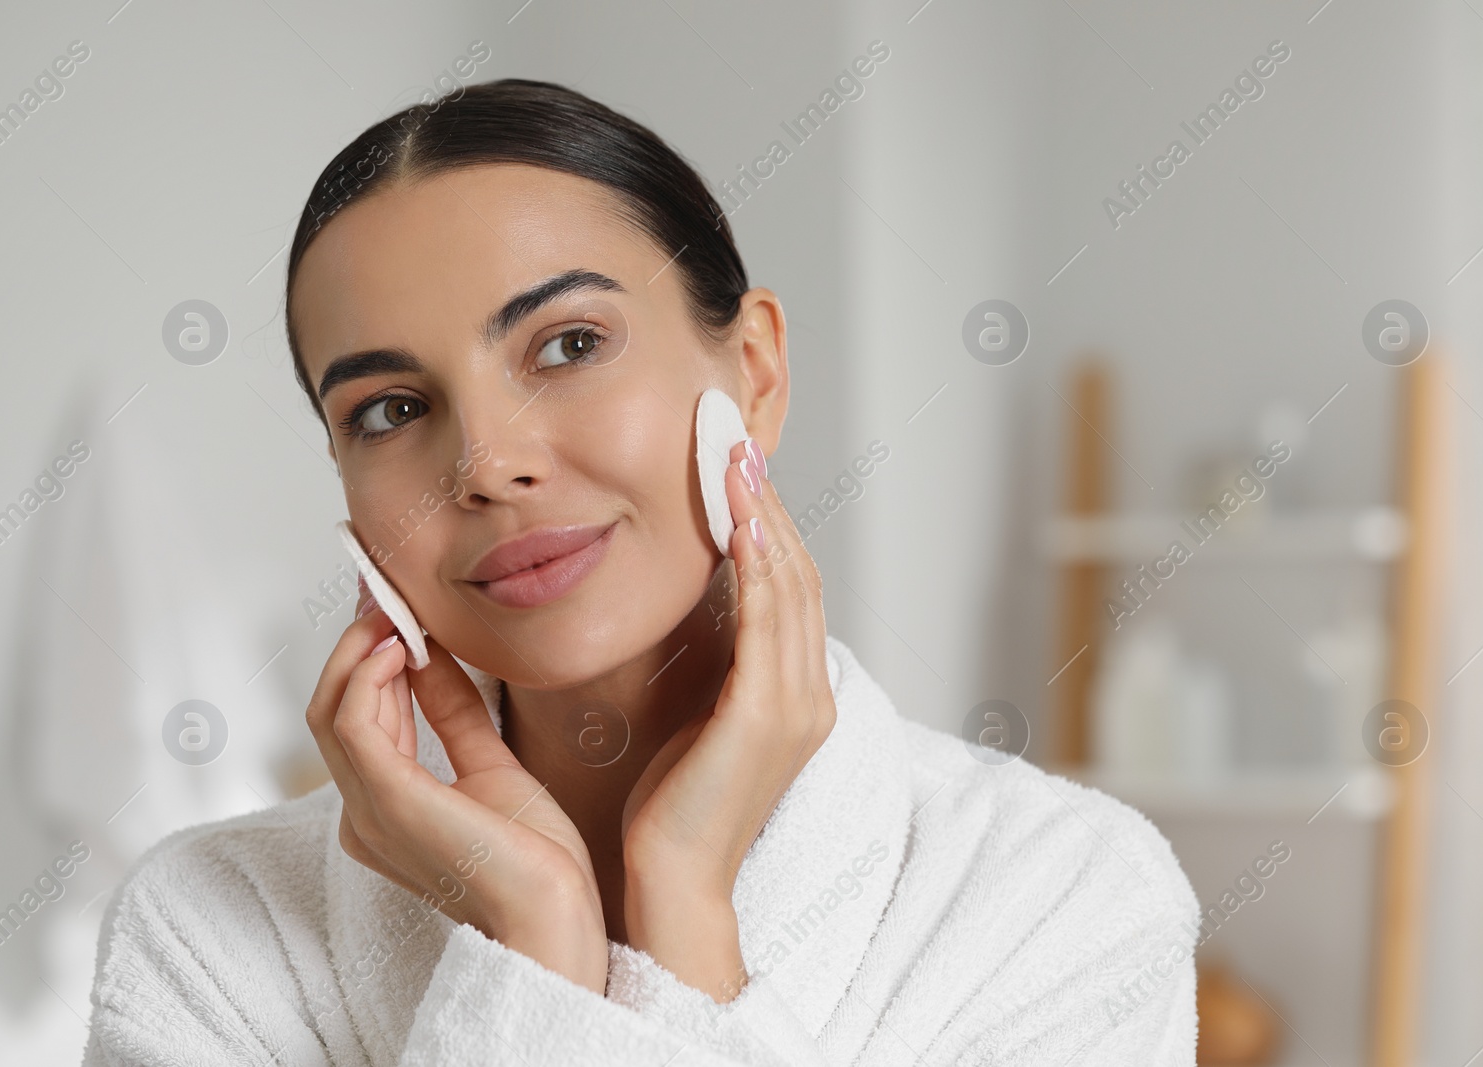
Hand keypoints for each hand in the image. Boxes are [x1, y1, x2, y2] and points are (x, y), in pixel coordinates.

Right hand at [305, 580, 608, 993]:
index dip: (370, 657)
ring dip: (362, 649)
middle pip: (334, 707)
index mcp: (383, 809)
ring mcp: (369, 811)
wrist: (556, 918)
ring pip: (333, 709)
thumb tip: (432, 656)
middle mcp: (362, 813)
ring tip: (397, 611)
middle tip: (387, 594)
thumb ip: (454, 714)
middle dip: (359, 643)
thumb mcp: (490, 765)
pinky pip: (352, 723)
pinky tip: (401, 648)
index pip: (355, 719)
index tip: (394, 608)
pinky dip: (369, 676)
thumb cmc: (534, 862)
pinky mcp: (389, 802)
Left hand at [619, 437, 837, 1001]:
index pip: (789, 588)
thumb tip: (688, 604)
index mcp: (797, 695)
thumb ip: (708, 663)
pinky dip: (759, 569)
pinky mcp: (767, 717)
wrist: (671, 883)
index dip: (769, 523)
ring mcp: (797, 705)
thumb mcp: (695, 719)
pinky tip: (740, 525)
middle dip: (769, 504)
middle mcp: (811, 694)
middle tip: (735, 441)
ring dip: (764, 518)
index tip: (736, 469)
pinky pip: (768, 624)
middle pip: (798, 574)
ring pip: (789, 587)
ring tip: (735, 462)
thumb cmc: (672, 808)